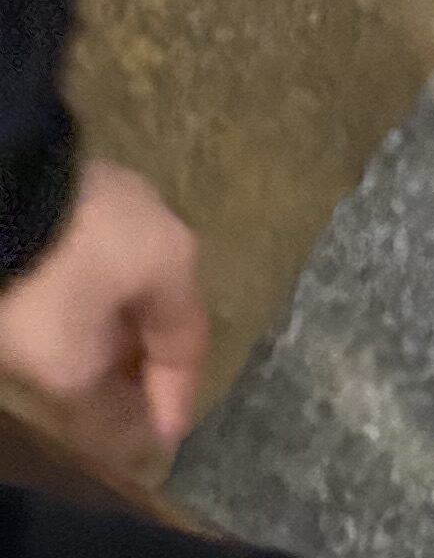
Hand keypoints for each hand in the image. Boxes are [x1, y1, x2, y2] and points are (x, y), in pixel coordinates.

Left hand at [0, 157, 208, 477]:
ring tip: (83, 373)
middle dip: (140, 366)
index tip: (160, 443)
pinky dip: (85, 303)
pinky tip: (58, 321)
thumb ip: (107, 410)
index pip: (188, 342)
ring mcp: (116, 198)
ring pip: (122, 284)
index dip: (175, 397)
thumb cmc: (45, 289)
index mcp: (175, 260)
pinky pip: (93, 262)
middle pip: (156, 311)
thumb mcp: (71, 365)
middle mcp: (159, 221)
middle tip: (121, 412)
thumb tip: (136, 443)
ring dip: (110, 334)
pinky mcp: (73, 190)